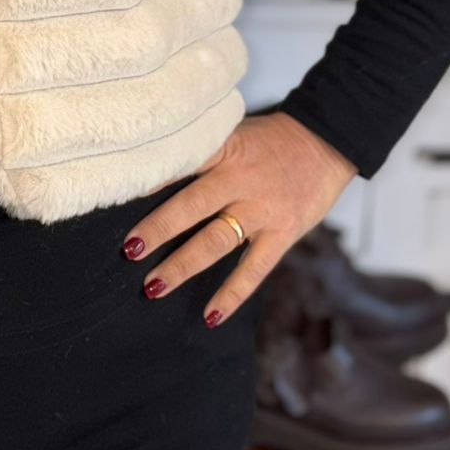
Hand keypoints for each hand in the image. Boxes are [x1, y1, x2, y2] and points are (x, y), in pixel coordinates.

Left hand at [119, 114, 357, 327]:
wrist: (329, 140)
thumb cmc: (271, 139)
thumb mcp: (235, 133)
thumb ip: (203, 153)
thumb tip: (155, 174)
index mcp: (227, 149)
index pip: (183, 163)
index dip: (153, 181)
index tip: (120, 196)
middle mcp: (242, 180)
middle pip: (193, 206)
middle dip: (159, 230)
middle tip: (129, 250)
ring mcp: (263, 209)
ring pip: (217, 242)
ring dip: (183, 265)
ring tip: (154, 286)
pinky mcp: (284, 233)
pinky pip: (254, 269)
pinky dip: (232, 294)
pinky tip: (211, 316)